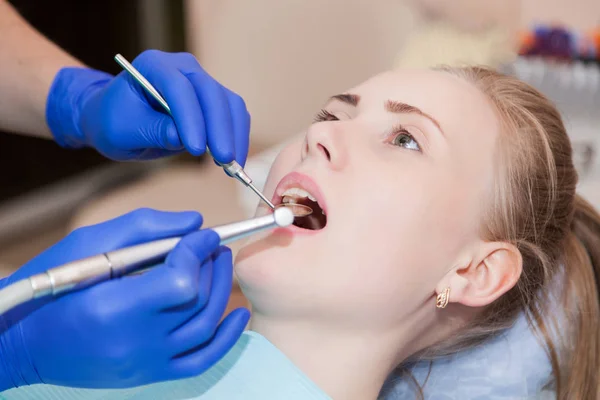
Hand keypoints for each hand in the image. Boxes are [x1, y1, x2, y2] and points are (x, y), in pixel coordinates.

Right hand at [0, 209, 249, 389]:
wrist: (24, 343)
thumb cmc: (50, 286)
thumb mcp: (86, 244)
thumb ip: (144, 228)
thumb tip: (196, 222)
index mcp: (112, 308)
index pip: (180, 281)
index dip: (198, 252)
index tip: (205, 234)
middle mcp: (133, 341)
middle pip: (197, 301)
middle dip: (213, 265)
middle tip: (215, 245)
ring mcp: (144, 363)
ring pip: (205, 326)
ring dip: (222, 290)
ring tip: (221, 264)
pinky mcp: (149, 375)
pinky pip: (201, 361)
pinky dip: (226, 339)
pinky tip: (240, 313)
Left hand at [46, 50, 250, 162]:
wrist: (117, 119)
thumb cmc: (114, 121)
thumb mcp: (123, 131)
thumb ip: (153, 131)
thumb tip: (183, 139)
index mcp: (153, 65)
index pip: (179, 88)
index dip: (191, 118)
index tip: (196, 149)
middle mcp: (182, 68)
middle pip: (211, 93)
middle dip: (220, 129)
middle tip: (225, 160)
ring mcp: (201, 82)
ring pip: (229, 103)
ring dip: (234, 134)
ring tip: (232, 165)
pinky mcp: (213, 99)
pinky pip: (233, 114)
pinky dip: (237, 136)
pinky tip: (235, 159)